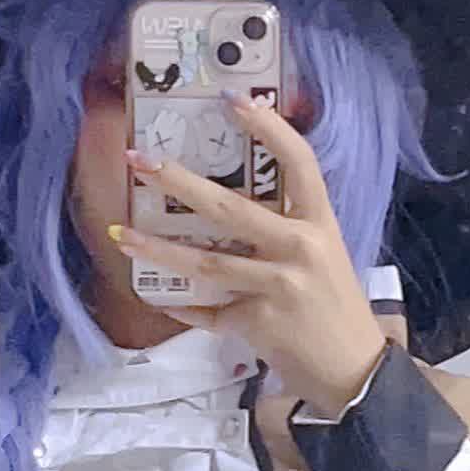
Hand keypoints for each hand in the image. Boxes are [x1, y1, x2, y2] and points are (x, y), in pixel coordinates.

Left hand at [115, 95, 390, 416]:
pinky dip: (180, 306)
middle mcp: (301, 247)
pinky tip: (154, 294)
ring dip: (156, 248)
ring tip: (118, 234)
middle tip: (138, 160)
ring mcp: (279, 286)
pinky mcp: (259, 322)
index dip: (268, 128)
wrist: (352, 370)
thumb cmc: (333, 305)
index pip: (299, 162)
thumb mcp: (323, 255)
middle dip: (178, 181)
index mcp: (319, 222)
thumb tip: (224, 200)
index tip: (232, 100)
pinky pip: (208, 311)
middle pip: (230, 207)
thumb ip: (286, 228)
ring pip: (204, 262)